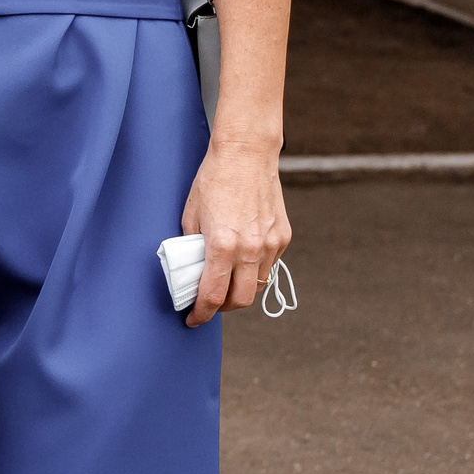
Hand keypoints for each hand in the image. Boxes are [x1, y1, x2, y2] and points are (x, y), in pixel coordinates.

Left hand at [179, 132, 288, 326]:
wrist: (246, 154)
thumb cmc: (214, 179)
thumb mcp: (190, 215)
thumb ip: (192, 246)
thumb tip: (192, 269)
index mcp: (222, 245)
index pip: (213, 295)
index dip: (201, 313)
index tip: (193, 319)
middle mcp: (250, 249)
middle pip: (241, 300)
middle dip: (223, 308)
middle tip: (210, 302)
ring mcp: (271, 244)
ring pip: (258, 285)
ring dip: (241, 290)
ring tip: (227, 281)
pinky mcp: (283, 236)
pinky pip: (270, 265)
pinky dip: (256, 270)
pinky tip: (243, 259)